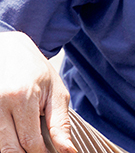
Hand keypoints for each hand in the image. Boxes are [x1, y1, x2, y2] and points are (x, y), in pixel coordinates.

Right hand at [0, 31, 75, 152]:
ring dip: (13, 148)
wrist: (8, 50)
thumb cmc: (36, 71)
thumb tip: (68, 151)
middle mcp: (0, 103)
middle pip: (9, 149)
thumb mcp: (55, 92)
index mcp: (22, 98)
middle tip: (38, 149)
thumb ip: (60, 123)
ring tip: (27, 141)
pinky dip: (4, 138)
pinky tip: (15, 133)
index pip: (30, 142)